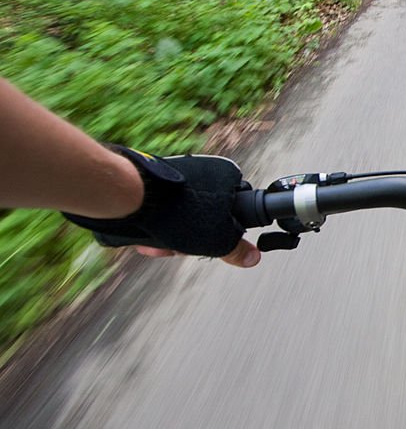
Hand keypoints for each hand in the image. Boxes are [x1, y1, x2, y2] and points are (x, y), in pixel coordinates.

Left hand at [65, 148, 255, 262]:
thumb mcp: (217, 240)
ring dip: (172, 238)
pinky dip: (156, 227)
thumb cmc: (179, 212)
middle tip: (180, 249)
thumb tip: (254, 257)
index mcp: (227, 175)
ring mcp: (179, 175)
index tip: (211, 245)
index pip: (236, 210)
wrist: (129, 197)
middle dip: (192, 240)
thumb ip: (237, 249)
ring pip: (182, 217)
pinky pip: (163, 210)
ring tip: (158, 245)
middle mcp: (205, 170)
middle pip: (207, 217)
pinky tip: (146, 239)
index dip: (225, 234)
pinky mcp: (156, 181)